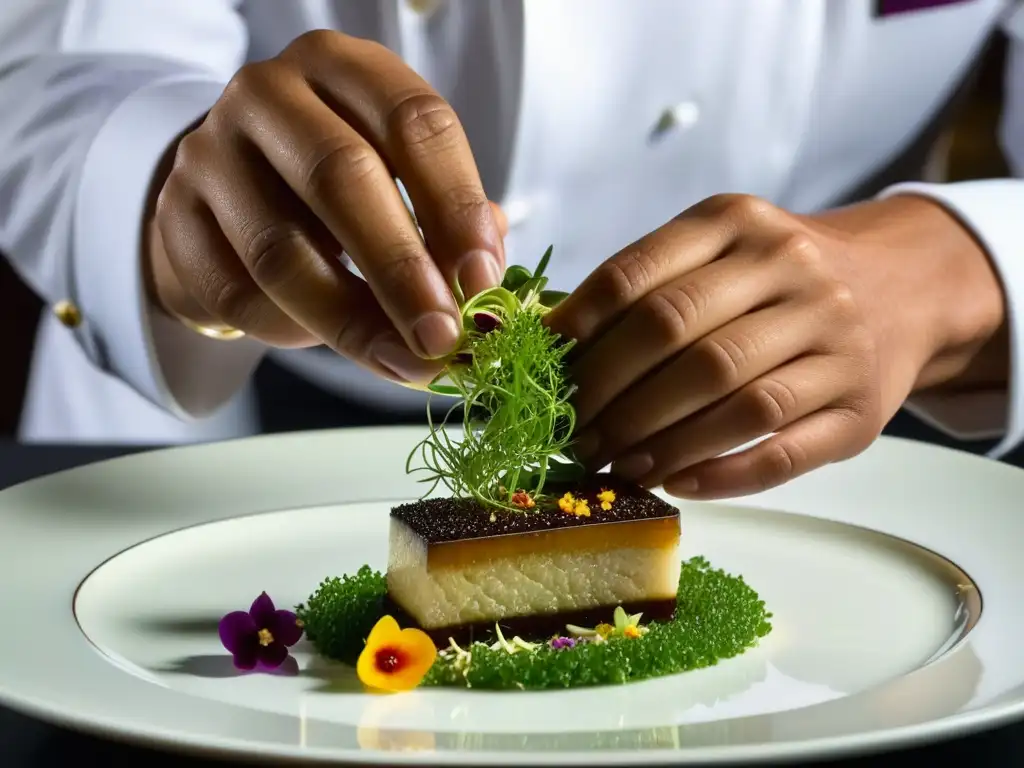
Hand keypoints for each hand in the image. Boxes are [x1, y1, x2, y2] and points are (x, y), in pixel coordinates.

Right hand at [148, 31, 506, 384]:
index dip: (455, 202)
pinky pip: (238, 293)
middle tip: (443, 335)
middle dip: (401, 268)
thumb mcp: (396, 178)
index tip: (483, 277)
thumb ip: (442, 219)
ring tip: (404, 361)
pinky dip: (292, 331)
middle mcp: (268, 93)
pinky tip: (331, 340)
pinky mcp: (173, 216)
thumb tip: (483, 277)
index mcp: (342, 67)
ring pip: (281, 249)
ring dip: (352, 320)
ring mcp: (209, 152)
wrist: (229, 195)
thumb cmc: (333, 189)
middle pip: (340, 176)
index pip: (412, 120)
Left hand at [547, 194, 1004, 498]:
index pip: (636, 276)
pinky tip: (676, 481)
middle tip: (575, 434)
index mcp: (738, 223)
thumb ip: (646, 285)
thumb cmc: (777, 278)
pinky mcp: (861, 410)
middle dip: (609, 395)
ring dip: (658, 442)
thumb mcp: (719, 249)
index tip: (544, 372)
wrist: (899, 287)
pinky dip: (719, 474)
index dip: (579, 331)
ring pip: (730, 401)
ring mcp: (835, 341)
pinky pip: (781, 452)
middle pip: (677, 338)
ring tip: (614, 464)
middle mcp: (793, 271)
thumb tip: (551, 345)